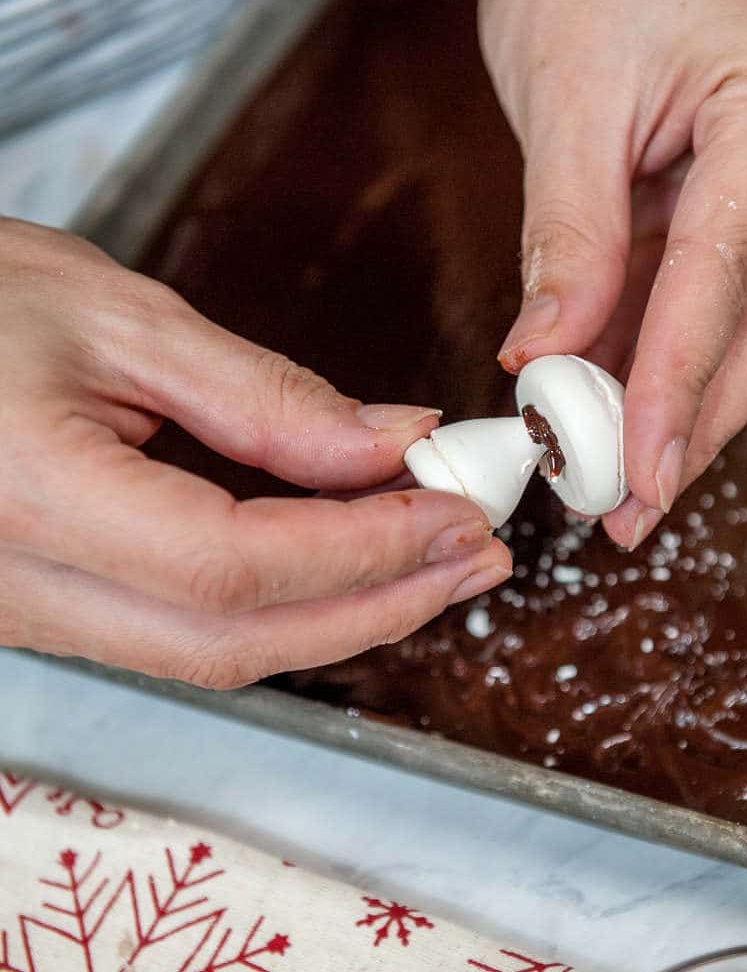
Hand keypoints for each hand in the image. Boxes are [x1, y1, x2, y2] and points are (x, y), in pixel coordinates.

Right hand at [0, 221, 510, 685]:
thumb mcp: (118, 319)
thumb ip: (263, 396)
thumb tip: (392, 446)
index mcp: (29, 494)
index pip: (231, 563)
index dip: (362, 546)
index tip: (455, 508)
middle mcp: (19, 587)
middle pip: (233, 642)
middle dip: (377, 605)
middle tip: (475, 552)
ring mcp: (23, 616)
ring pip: (211, 653)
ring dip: (339, 613)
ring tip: (434, 556)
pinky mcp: (42, 614)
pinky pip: (178, 634)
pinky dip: (278, 605)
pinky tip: (343, 559)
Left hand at [483, 0, 746, 547]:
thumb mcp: (562, 103)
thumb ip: (567, 242)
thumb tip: (545, 363)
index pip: (729, 269)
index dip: (676, 381)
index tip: (630, 466)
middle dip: (691, 419)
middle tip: (630, 504)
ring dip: (679, 401)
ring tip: (613, 479)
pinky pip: (718, 294)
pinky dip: (662, 354)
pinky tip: (610, 409)